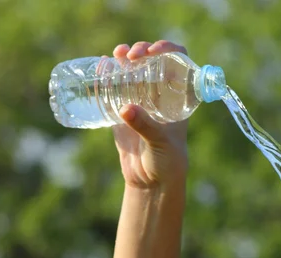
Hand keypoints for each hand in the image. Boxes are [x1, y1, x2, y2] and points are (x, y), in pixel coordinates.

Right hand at [112, 40, 188, 190]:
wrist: (152, 183)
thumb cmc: (167, 163)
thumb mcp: (160, 143)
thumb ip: (145, 126)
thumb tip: (126, 109)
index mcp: (178, 99)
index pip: (179, 64)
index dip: (169, 50)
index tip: (154, 51)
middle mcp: (161, 96)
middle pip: (153, 62)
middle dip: (142, 51)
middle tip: (131, 55)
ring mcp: (141, 102)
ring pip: (133, 71)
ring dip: (123, 58)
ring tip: (116, 56)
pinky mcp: (123, 112)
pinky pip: (115, 87)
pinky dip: (108, 74)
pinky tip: (100, 68)